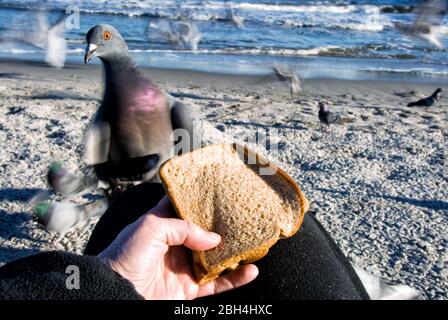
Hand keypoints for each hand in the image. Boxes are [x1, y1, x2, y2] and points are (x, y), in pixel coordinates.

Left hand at [98, 197, 258, 299]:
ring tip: (254, 242)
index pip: (185, 208)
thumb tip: (214, 240)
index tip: (221, 191)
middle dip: (224, 226)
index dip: (201, 200)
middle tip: (244, 217)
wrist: (116, 293)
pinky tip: (251, 271)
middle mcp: (176, 244)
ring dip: (234, 252)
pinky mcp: (190, 289)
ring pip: (216, 258)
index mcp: (164, 224)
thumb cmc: (125, 256)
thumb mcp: (151, 228)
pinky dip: (236, 279)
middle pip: (206, 233)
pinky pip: (218, 284)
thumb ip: (184, 228)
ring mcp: (184, 267)